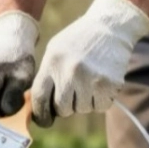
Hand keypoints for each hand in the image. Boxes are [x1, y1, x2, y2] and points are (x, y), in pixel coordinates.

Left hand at [30, 0, 148, 127]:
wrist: (110, 27)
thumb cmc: (79, 41)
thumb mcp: (56, 50)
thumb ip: (46, 76)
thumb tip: (37, 108)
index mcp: (52, 62)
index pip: (39, 97)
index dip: (40, 114)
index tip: (44, 120)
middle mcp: (69, 71)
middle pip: (63, 109)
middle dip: (67, 106)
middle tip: (74, 92)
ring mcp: (90, 78)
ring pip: (83, 109)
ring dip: (86, 101)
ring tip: (90, 81)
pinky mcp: (109, 83)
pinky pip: (101, 106)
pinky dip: (102, 100)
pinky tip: (101, 82)